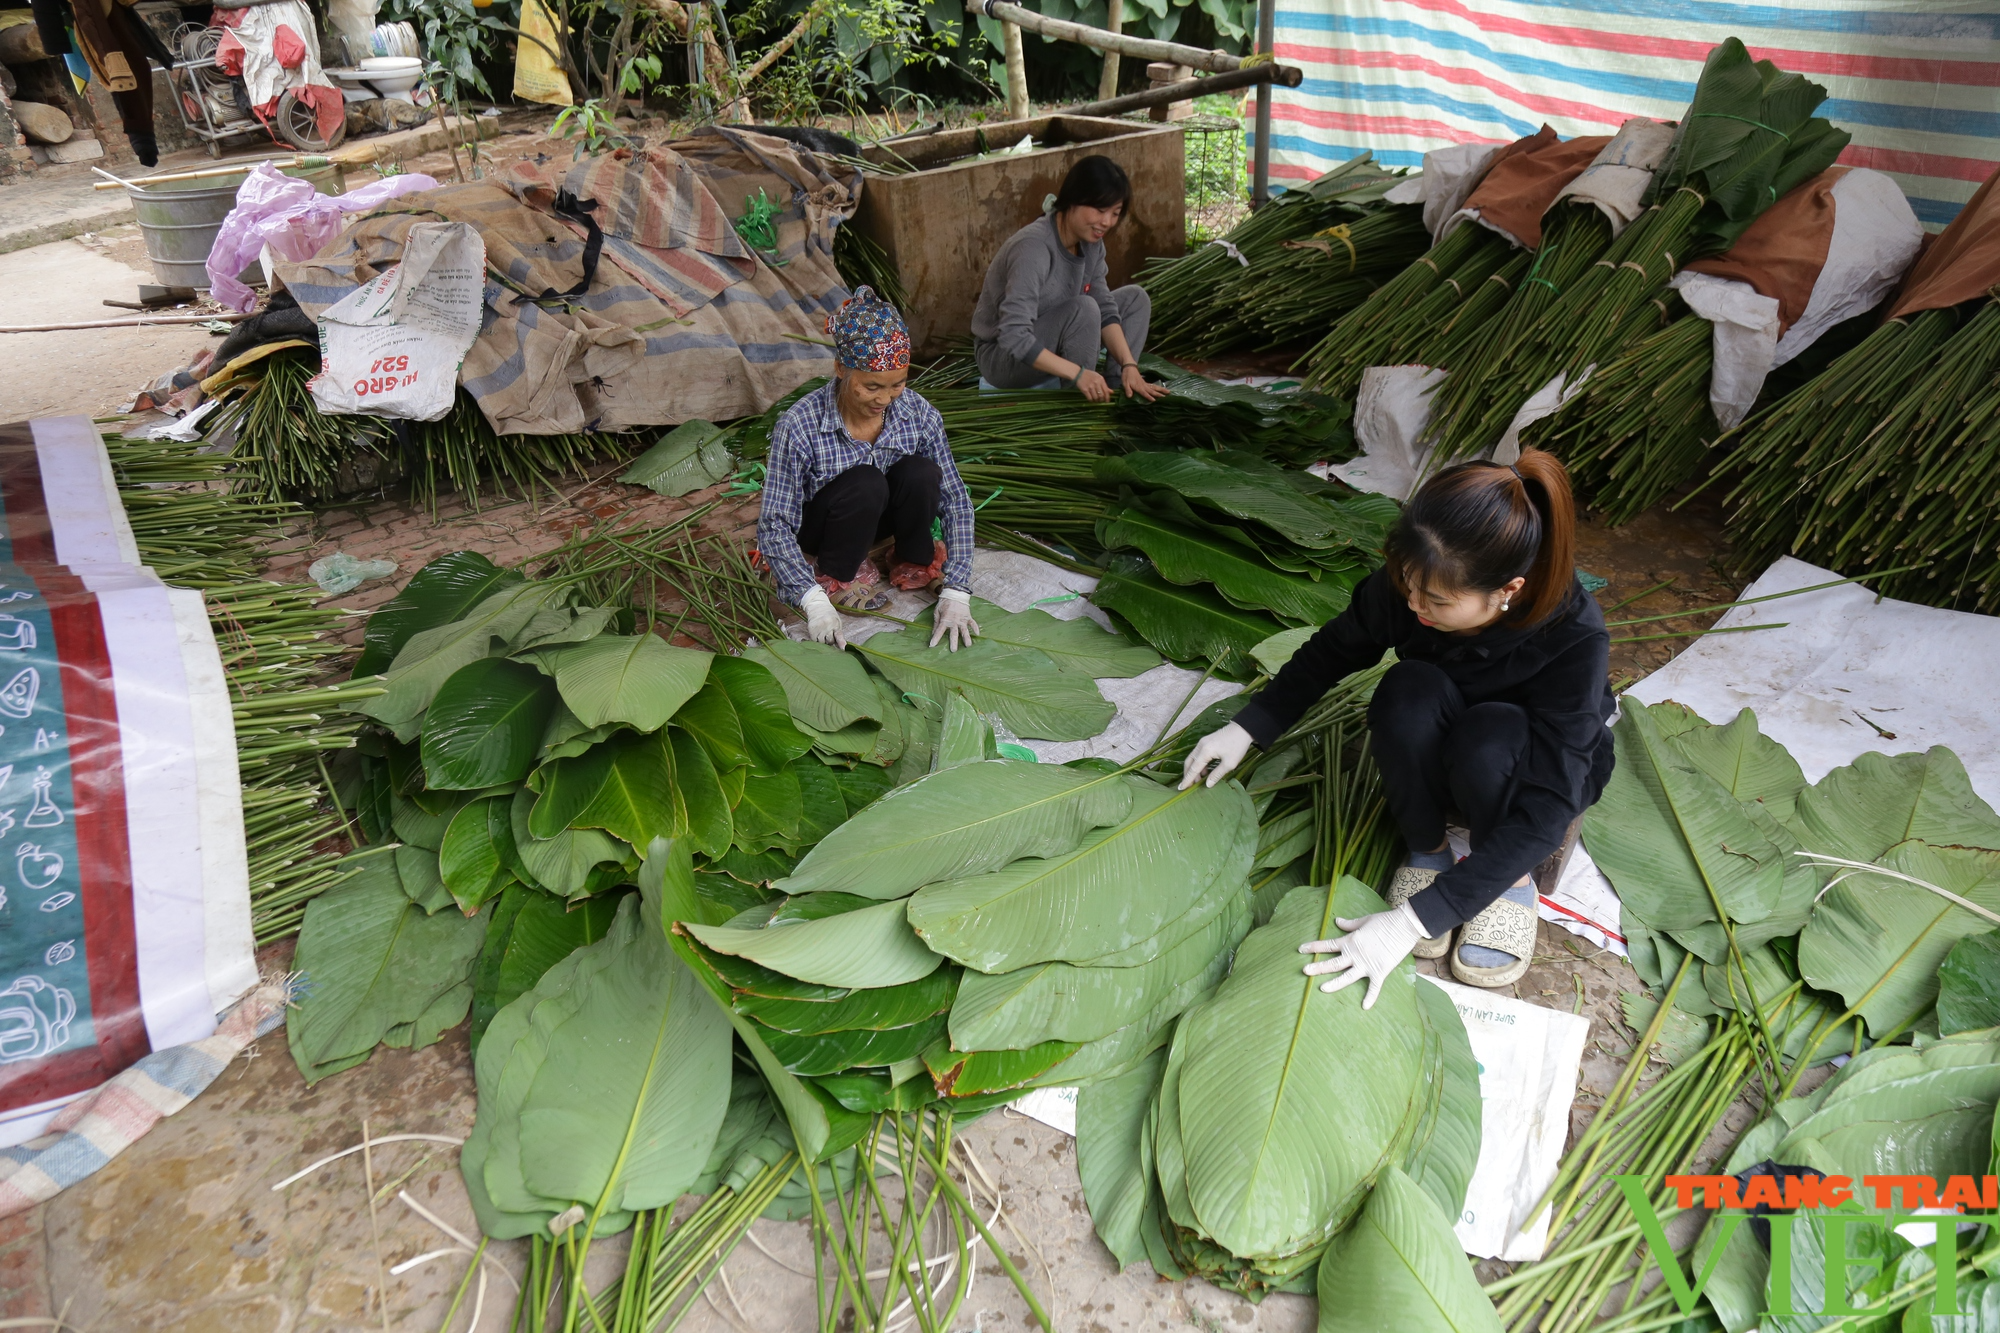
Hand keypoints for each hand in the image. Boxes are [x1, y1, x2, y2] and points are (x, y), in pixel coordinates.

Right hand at [800, 587, 845, 649]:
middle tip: (828, 634)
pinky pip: (814, 640)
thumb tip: (841, 646)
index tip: (843, 648)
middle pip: (829, 641)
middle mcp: (827, 626)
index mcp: (835, 624)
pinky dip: (816, 639)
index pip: (839, 635)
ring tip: (822, 633)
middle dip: (830, 640)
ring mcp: (818, 628)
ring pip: (821, 642)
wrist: (817, 606)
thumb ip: (838, 632)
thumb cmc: (829, 615)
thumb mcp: (837, 621)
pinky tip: (817, 633)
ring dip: (823, 640)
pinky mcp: (811, 629)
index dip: (841, 642)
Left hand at [930, 588, 979, 651]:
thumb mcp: (937, 611)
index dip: (935, 638)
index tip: (932, 645)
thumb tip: (933, 633)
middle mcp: (954, 621)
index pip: (939, 631)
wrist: (955, 592)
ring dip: (966, 638)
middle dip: (953, 642)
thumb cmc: (944, 602)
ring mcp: (962, 619)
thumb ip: (936, 623)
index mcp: (945, 619)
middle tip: (953, 651)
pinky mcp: (968, 616)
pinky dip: (976, 628)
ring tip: (968, 646)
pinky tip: (978, 634)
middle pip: (954, 634)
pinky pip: (973, 623)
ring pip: (965, 630)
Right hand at [1073, 369, 1111, 402]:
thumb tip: (1112, 392)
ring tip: (1096, 400)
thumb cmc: (1089, 375)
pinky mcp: (1084, 390)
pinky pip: (1090, 398)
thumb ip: (1104, 385)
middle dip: (1101, 400)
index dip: (1107, 398)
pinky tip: (1091, 399)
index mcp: (1101, 379)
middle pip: (1101, 395)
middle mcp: (1096, 383)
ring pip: (1096, 398)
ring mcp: (1090, 387)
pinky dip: (1091, 400)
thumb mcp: (1098, 378)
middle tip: (1100, 401)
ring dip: (1096, 401)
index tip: (1107, 401)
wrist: (1078, 373)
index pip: (1106, 391)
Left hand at [1120, 362, 1168, 401]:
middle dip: (1159, 393)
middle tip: (1166, 396)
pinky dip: (1157, 388)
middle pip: (1153, 390)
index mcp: (1139, 387)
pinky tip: (1161, 389)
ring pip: (1155, 387)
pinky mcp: (1145, 382)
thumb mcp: (1125, 383)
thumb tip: (1130, 397)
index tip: (1154, 400)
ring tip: (1168, 392)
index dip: (1149, 397)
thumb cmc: (1127, 376)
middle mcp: (1144, 386)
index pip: (1144, 393)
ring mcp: (1145, 384)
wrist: (1129, 367)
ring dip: (1161, 390)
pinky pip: (1153, 386)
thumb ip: (1128, 390)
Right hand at [1179, 721, 1251, 789]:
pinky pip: (1197, 754)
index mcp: (1205, 751)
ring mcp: (1202, 742)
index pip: (1193, 768)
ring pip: (1192, 758)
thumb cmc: (1237, 746)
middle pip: (1189, 762)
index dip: (1188, 779)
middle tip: (1189, 786)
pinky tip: (1205, 771)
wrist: (1243, 729)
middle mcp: (1200, 746)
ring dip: (1193, 769)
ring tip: (1199, 780)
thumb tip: (1207, 784)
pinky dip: (1198, 764)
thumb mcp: (1229, 763)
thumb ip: (1217, 774)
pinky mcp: (1205, 741)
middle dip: (1188, 775)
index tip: (1181, 788)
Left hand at [1300, 903, 1428, 1009]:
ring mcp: (1366, 965)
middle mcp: (1355, 955)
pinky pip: (1374, 987)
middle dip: (1317, 967)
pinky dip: (1370, 997)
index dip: (1313, 947)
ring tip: (1321, 989)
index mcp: (1350, 941)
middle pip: (1333, 963)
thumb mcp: (1364, 920)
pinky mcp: (1380, 972)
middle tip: (1304, 971)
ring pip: (1347, 977)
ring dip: (1334, 983)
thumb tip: (1337, 921)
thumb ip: (1349, 924)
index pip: (1328, 945)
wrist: (1403, 926)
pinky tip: (1365, 1007)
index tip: (1301, 949)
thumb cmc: (1384, 921)